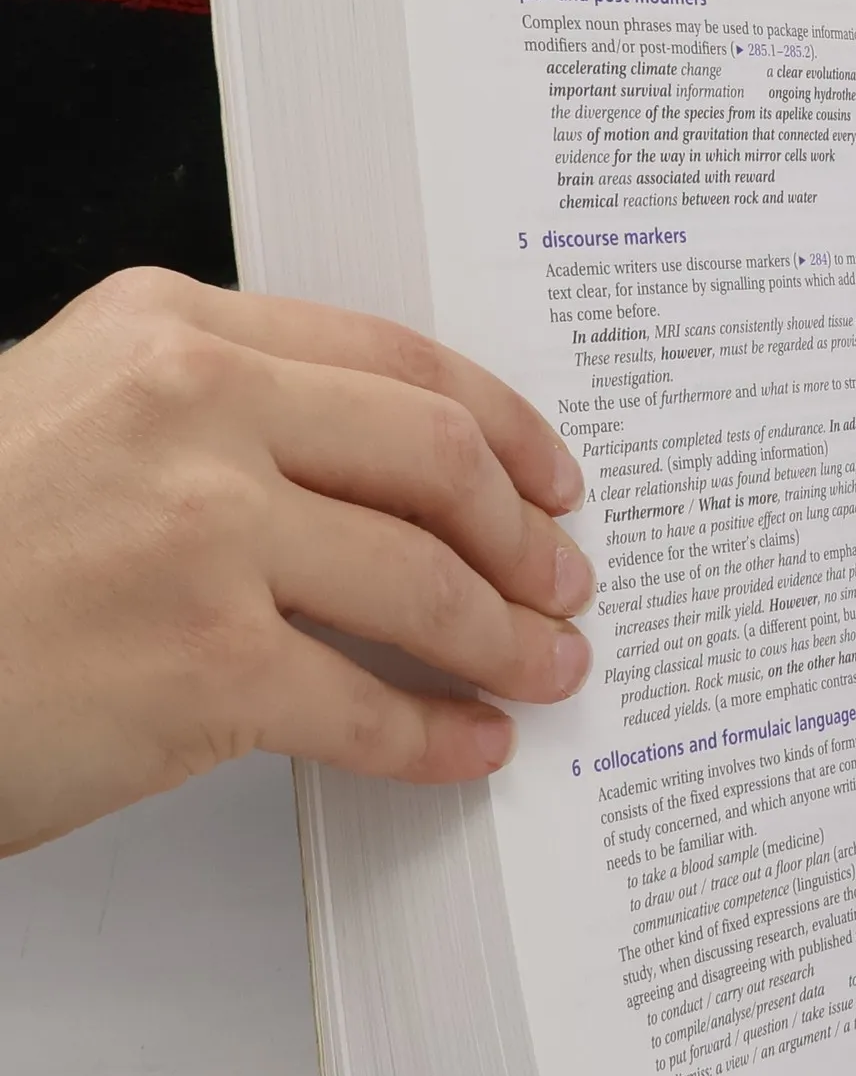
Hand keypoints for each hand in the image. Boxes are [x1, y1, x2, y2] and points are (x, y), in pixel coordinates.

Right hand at [0, 269, 593, 856]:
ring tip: (548, 665)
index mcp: (171, 330)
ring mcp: (202, 537)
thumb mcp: (68, 410)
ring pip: (428, 587)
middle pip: (439, 463)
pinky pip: (372, 707)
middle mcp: (196, 411)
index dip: (506, 428)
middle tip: (568, 577)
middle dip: (528, 534)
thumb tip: (379, 476)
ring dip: (511, 637)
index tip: (552, 476)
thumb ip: (215, 413)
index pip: (398, 365)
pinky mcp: (202, 667)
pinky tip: (471, 745)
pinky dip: (440, 736)